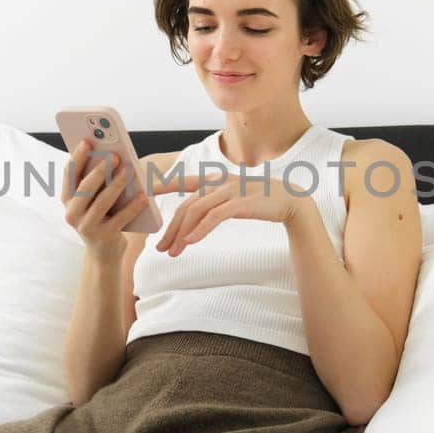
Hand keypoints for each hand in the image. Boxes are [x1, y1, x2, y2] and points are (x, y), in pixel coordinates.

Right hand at [60, 139, 150, 259]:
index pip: (69, 174)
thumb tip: (112, 156)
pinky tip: (144, 196)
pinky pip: (120, 219)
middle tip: (115, 155)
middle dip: (100, 170)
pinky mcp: (104, 237)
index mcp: (67, 198)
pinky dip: (133, 207)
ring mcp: (86, 227)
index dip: (77, 157)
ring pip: (102, 202)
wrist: (103, 253)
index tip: (87, 140)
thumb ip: (97, 180)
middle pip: (85, 187)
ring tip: (130, 171)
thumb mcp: (93, 199)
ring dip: (116, 185)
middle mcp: (72, 213)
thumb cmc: (101, 217)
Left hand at [150, 171, 314, 256]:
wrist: (291, 200)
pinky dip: (200, 229)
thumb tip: (191, 220)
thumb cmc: (260, 201)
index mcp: (216, 180)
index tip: (142, 191)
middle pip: (186, 206)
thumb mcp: (232, 199)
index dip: (162, 184)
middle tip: (160, 248)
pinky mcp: (241, 202)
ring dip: (181, 234)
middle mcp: (219, 182)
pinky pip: (215, 216)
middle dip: (170, 228)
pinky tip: (190, 242)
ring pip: (196, 211)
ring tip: (172, 252)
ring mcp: (230, 191)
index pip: (183, 181)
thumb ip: (213, 204)